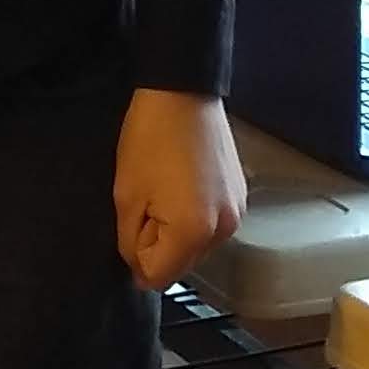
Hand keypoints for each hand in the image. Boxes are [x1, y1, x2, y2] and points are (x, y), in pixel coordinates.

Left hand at [113, 88, 245, 294]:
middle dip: (159, 245)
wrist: (182, 92)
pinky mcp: (241, 196)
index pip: (159, 276)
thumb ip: (131, 243)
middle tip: (148, 201)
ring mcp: (237, 212)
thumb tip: (140, 271)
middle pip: (182, 264)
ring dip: (178, 231)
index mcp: (193, 233)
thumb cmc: (149, 140)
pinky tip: (183, 183)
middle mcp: (223, 230)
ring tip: (166, 189)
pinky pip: (211, 224)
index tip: (132, 223)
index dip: (136, 256)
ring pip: (197, 246)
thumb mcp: (127, 196)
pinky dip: (195, 216)